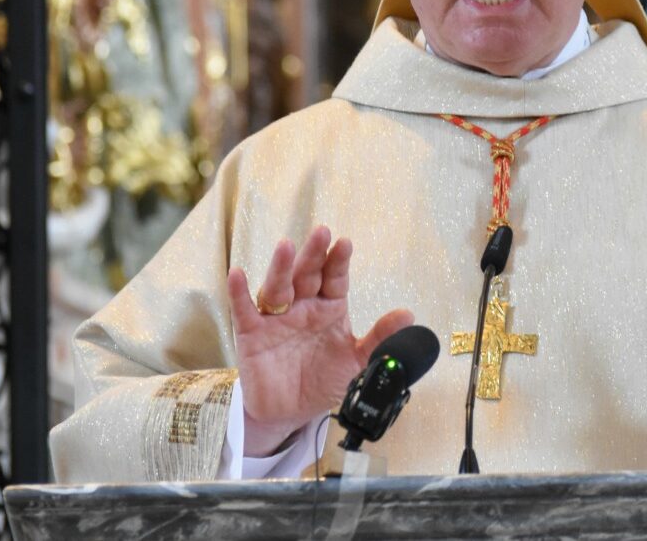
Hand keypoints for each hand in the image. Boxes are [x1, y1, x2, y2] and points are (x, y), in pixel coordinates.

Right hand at [227, 225, 412, 456]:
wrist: (289, 413)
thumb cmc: (322, 381)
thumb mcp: (357, 362)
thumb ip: (380, 339)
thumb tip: (409, 316)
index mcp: (329, 308)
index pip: (335, 279)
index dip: (339, 262)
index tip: (345, 244)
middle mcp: (302, 307)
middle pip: (307, 275)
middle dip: (314, 254)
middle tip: (322, 233)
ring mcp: (276, 318)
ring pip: (278, 287)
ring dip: (281, 267)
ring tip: (286, 247)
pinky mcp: (252, 334)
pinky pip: (245, 311)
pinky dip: (239, 292)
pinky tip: (238, 275)